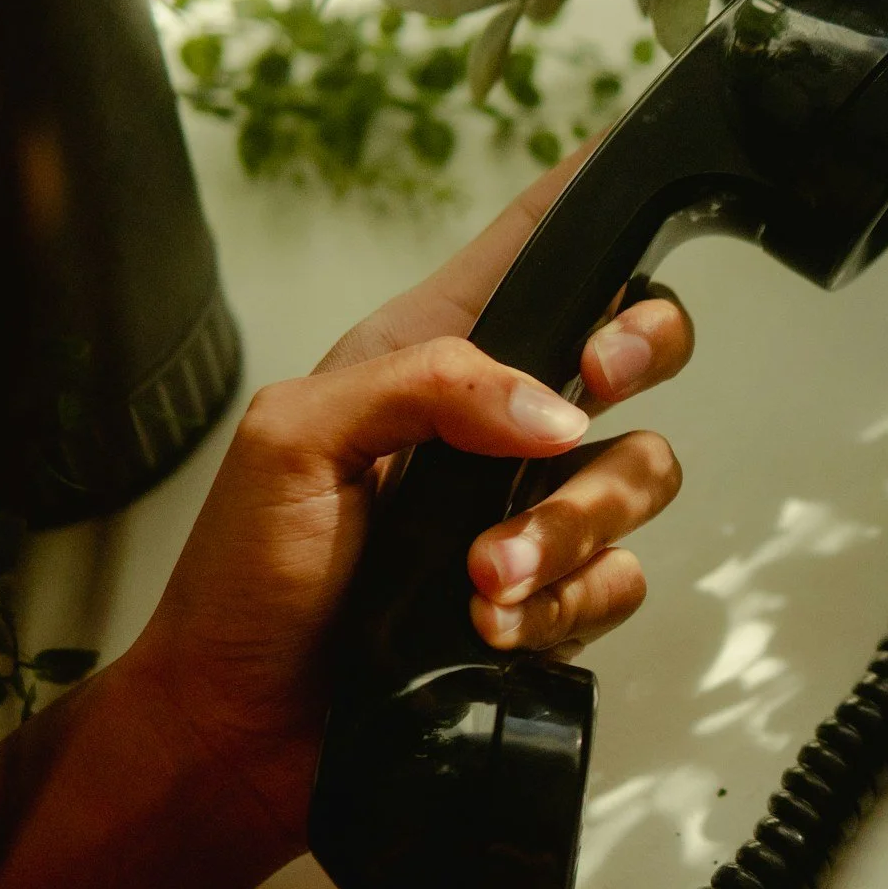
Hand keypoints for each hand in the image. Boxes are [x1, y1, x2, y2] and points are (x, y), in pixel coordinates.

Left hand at [122, 149, 693, 841]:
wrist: (245, 730)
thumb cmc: (244, 580)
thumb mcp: (294, 441)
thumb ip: (425, 386)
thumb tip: (557, 408)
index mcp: (434, 353)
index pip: (536, 243)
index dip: (595, 194)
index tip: (639, 158)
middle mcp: (502, 420)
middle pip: (641, 341)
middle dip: (642, 351)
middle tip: (593, 389)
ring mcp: (535, 510)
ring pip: (643, 473)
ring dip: (569, 528)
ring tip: (484, 579)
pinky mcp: (555, 596)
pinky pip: (621, 580)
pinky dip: (565, 605)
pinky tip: (493, 626)